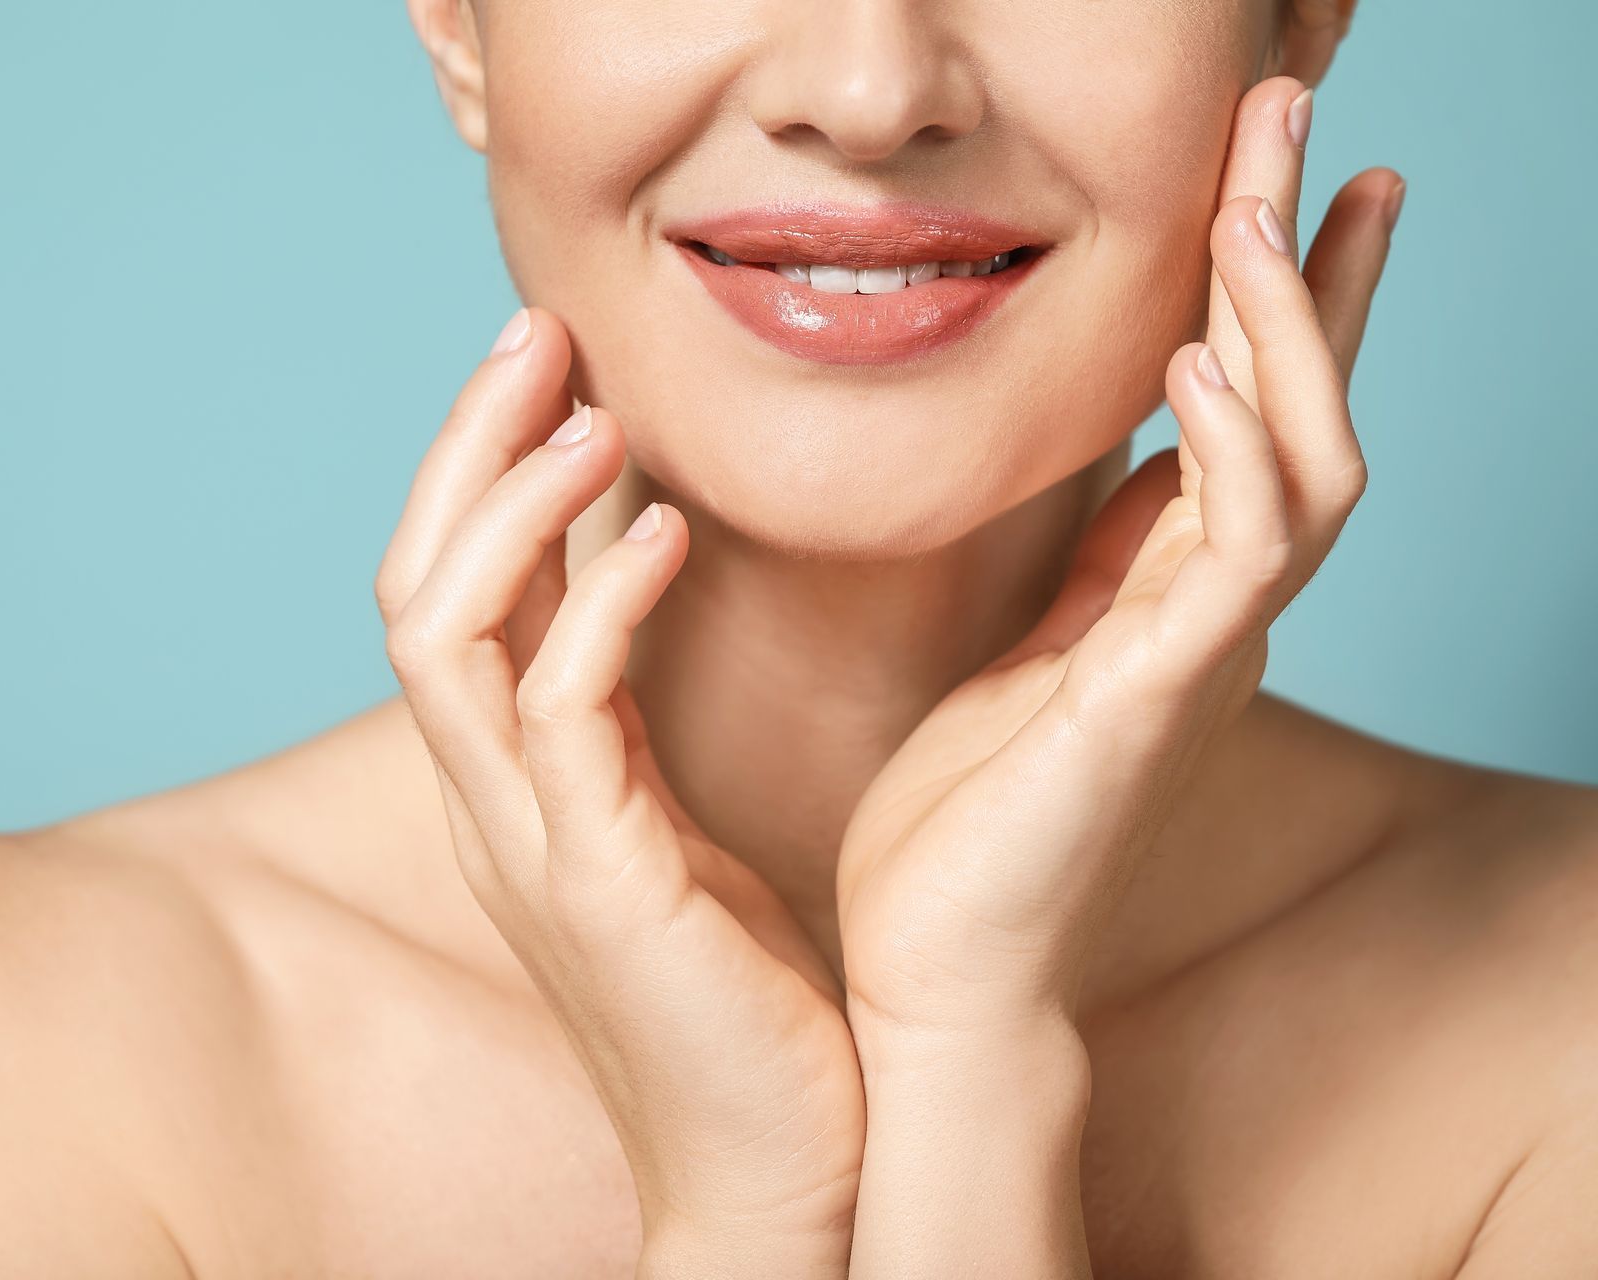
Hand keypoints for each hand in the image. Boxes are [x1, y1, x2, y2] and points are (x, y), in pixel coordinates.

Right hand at [375, 308, 864, 1275]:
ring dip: (507, 506)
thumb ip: (627, 720)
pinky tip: (664, 534)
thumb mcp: (667, 828)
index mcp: (514, 790)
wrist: (775, 1169)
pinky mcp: (597, 880)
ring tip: (583, 408)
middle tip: (532, 333)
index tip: (549, 373)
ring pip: (449, 636)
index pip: (451, 600)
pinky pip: (564, 712)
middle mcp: (494, 807)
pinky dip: (600, 604)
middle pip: (416, 589)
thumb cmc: (743, 999)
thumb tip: (635, 588)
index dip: (480, 478)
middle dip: (464, 454)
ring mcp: (530, 845)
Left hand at [837, 73, 1403, 1030]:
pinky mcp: (1154, 704)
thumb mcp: (1028, 653)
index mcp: (1170, 598)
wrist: (939, 969)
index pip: (1254, 414)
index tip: (1290, 173)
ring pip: (1304, 462)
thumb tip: (1110, 458)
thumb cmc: (964, 823)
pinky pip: (1230, 559)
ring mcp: (1199, 659)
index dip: (1285, 294)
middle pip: (1305, 405)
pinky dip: (1232, 455)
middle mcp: (1210, 617)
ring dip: (1284, 329)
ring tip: (1253, 205)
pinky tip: (1195, 364)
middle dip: (1302, 257)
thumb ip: (1086, 561)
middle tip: (1299, 112)